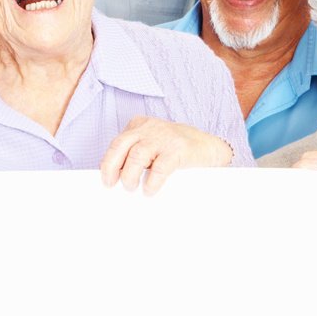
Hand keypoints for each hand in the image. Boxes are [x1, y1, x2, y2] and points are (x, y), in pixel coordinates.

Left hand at [100, 116, 233, 195]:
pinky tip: (149, 190)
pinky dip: (151, 182)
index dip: (108, 162)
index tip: (106, 180)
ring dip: (130, 175)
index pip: (117, 143)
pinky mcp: (179, 148)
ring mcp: (165, 136)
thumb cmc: (177, 150)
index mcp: (140, 125)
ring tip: (131, 188)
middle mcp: (150, 127)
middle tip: (111, 185)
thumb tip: (116, 177)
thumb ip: (136, 153)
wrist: (210, 147)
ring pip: (137, 156)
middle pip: (120, 145)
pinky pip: (159, 167)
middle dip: (111, 167)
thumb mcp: (153, 145)